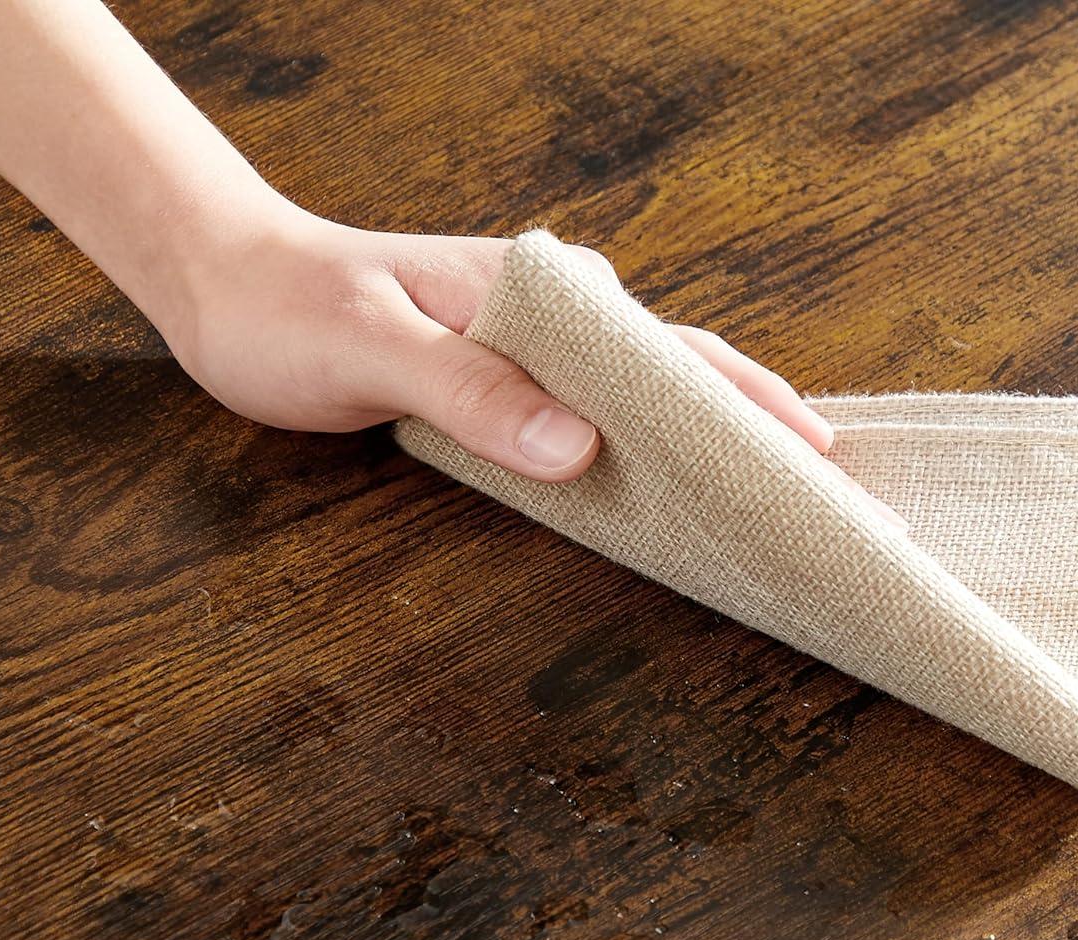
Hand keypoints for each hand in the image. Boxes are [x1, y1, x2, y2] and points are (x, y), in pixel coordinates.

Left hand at [165, 199, 839, 482]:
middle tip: (848, 512)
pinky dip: (656, 463)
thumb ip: (470, 391)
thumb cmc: (289, 310)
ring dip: (722, 458)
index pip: (678, 358)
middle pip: (692, 382)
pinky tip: (685, 500)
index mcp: (547, 296)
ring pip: (658, 407)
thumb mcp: (368, 346)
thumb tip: (581, 450)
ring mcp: (546, 351)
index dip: (757, 414)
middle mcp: (563, 316)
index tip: (826, 470)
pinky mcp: (520, 385)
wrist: (229, 284)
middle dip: (770, 444)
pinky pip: (607, 426)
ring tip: (792, 516)